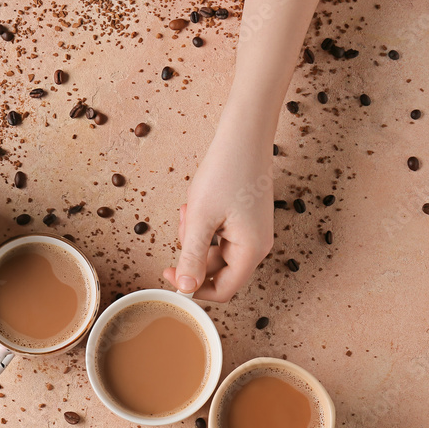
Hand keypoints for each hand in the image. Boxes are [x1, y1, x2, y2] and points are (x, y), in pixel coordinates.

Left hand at [162, 126, 273, 301]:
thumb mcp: (201, 218)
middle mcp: (257, 245)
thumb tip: (186, 288)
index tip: (171, 273)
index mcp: (251, 251)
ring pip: (214, 250)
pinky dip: (204, 224)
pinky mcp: (246, 220)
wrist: (244, 137)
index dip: (194, 288)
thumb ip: (192, 257)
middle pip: (217, 270)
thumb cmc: (225, 172)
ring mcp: (252, 232)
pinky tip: (197, 204)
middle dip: (192, 252)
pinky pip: (220, 234)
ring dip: (195, 236)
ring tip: (190, 209)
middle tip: (183, 224)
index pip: (223, 290)